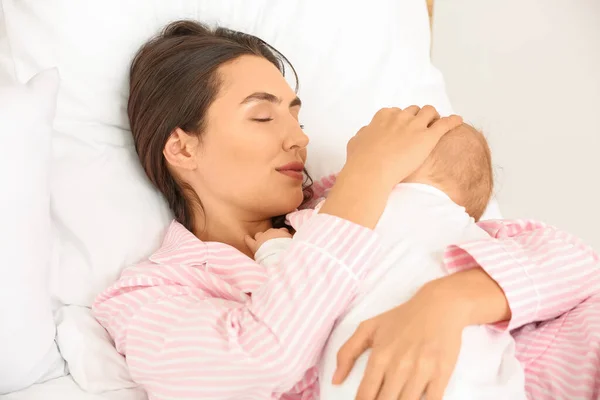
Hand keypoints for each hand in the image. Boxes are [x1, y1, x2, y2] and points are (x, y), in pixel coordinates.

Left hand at [244, 228, 291, 254]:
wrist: (277, 255)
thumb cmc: (287, 250)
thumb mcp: (292, 242)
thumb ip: (290, 239)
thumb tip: (292, 238)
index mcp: (281, 232)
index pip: (282, 231)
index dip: (282, 235)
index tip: (285, 237)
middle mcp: (270, 233)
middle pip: (270, 232)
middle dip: (272, 236)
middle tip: (274, 242)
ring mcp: (262, 238)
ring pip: (259, 235)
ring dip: (261, 237)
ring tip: (262, 240)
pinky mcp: (255, 246)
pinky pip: (249, 240)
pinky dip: (247, 238)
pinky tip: (246, 237)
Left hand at [333, 282, 468, 399]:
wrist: (439, 306)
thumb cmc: (402, 318)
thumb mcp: (369, 328)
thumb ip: (347, 352)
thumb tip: (335, 380)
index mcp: (380, 356)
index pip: (365, 395)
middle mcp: (399, 366)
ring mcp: (421, 371)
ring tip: (395, 399)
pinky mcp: (442, 374)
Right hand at [344, 106, 462, 187]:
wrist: (370, 171)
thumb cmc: (360, 160)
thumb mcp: (355, 142)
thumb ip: (363, 133)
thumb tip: (366, 132)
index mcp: (383, 116)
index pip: (396, 112)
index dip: (401, 120)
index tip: (403, 128)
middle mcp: (400, 117)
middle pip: (414, 110)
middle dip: (418, 117)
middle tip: (421, 128)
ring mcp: (415, 125)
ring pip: (430, 112)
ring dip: (433, 117)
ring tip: (436, 125)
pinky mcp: (428, 137)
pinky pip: (445, 124)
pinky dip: (452, 121)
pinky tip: (458, 121)